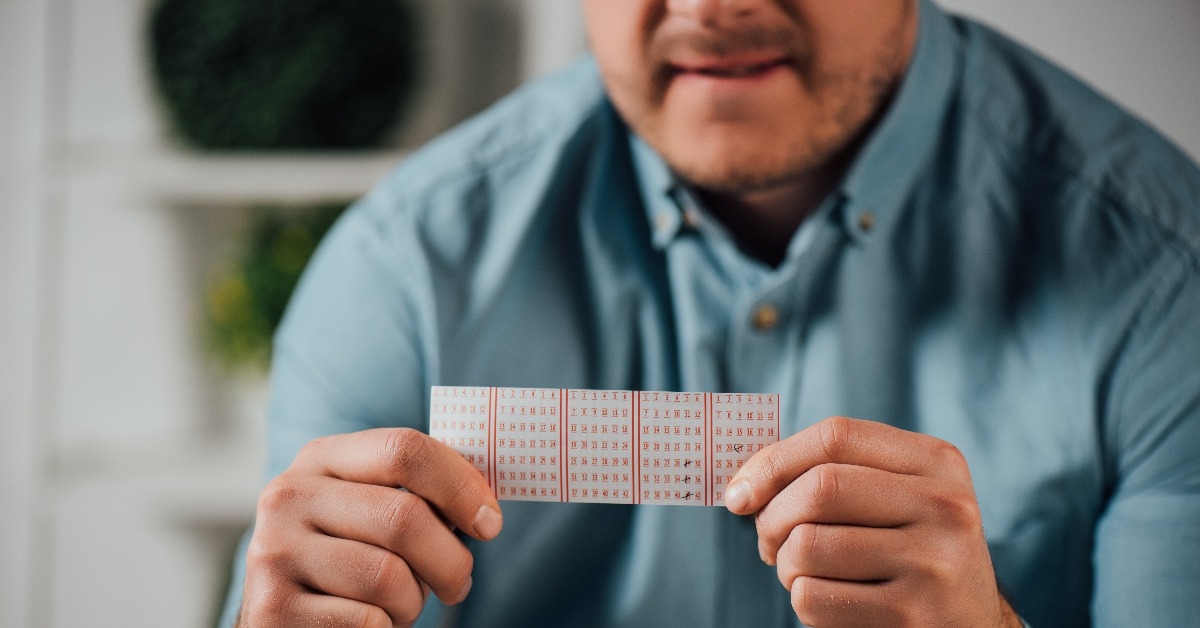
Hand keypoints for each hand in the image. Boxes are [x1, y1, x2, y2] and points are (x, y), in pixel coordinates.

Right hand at [238, 428, 502, 627]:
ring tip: (398, 605)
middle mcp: (288, 496)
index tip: (490, 523)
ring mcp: (273, 552)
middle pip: (405, 518)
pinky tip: (368, 624)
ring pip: (389, 577)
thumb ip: (418, 493)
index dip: (460, 486)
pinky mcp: (273, 609)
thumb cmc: (351, 559)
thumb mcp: (372, 510)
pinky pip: (368, 621)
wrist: (288, 615)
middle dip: (450, 561)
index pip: (404, 450)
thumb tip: (485, 500)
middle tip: (457, 584)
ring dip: (412, 602)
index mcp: (321, 458)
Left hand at [725, 417, 1021, 626]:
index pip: (836, 437)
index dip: (773, 461)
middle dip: (772, 517)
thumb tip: (743, 482)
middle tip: (769, 542)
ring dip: (785, 566)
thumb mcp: (896, 499)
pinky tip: (829, 603)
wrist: (971, 627)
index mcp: (937, 462)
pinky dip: (802, 602)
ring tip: (803, 574)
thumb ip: (833, 473)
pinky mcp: (914, 617)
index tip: (739, 492)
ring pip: (809, 546)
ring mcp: (933, 564)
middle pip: (821, 487)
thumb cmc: (908, 552)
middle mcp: (945, 507)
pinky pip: (814, 599)